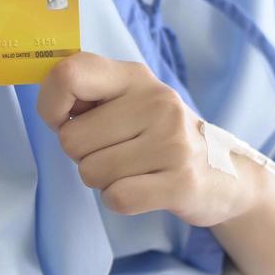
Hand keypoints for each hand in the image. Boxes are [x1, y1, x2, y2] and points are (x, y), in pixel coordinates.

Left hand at [37, 52, 256, 226]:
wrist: (223, 173)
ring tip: (133, 168)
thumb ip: (86, 95)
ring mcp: (172, 142)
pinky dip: (120, 199)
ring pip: (91, 172)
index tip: (65, 120)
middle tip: (115, 151)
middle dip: (83, 154)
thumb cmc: (157, 135)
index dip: (51, 105)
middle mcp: (157, 102)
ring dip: (103, 179)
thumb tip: (51, 109)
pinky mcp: (181, 182)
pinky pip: (116, 198)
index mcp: (134, 77)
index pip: (68, 74)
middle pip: (71, 140)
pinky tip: (143, 187)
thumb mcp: (127, 100)